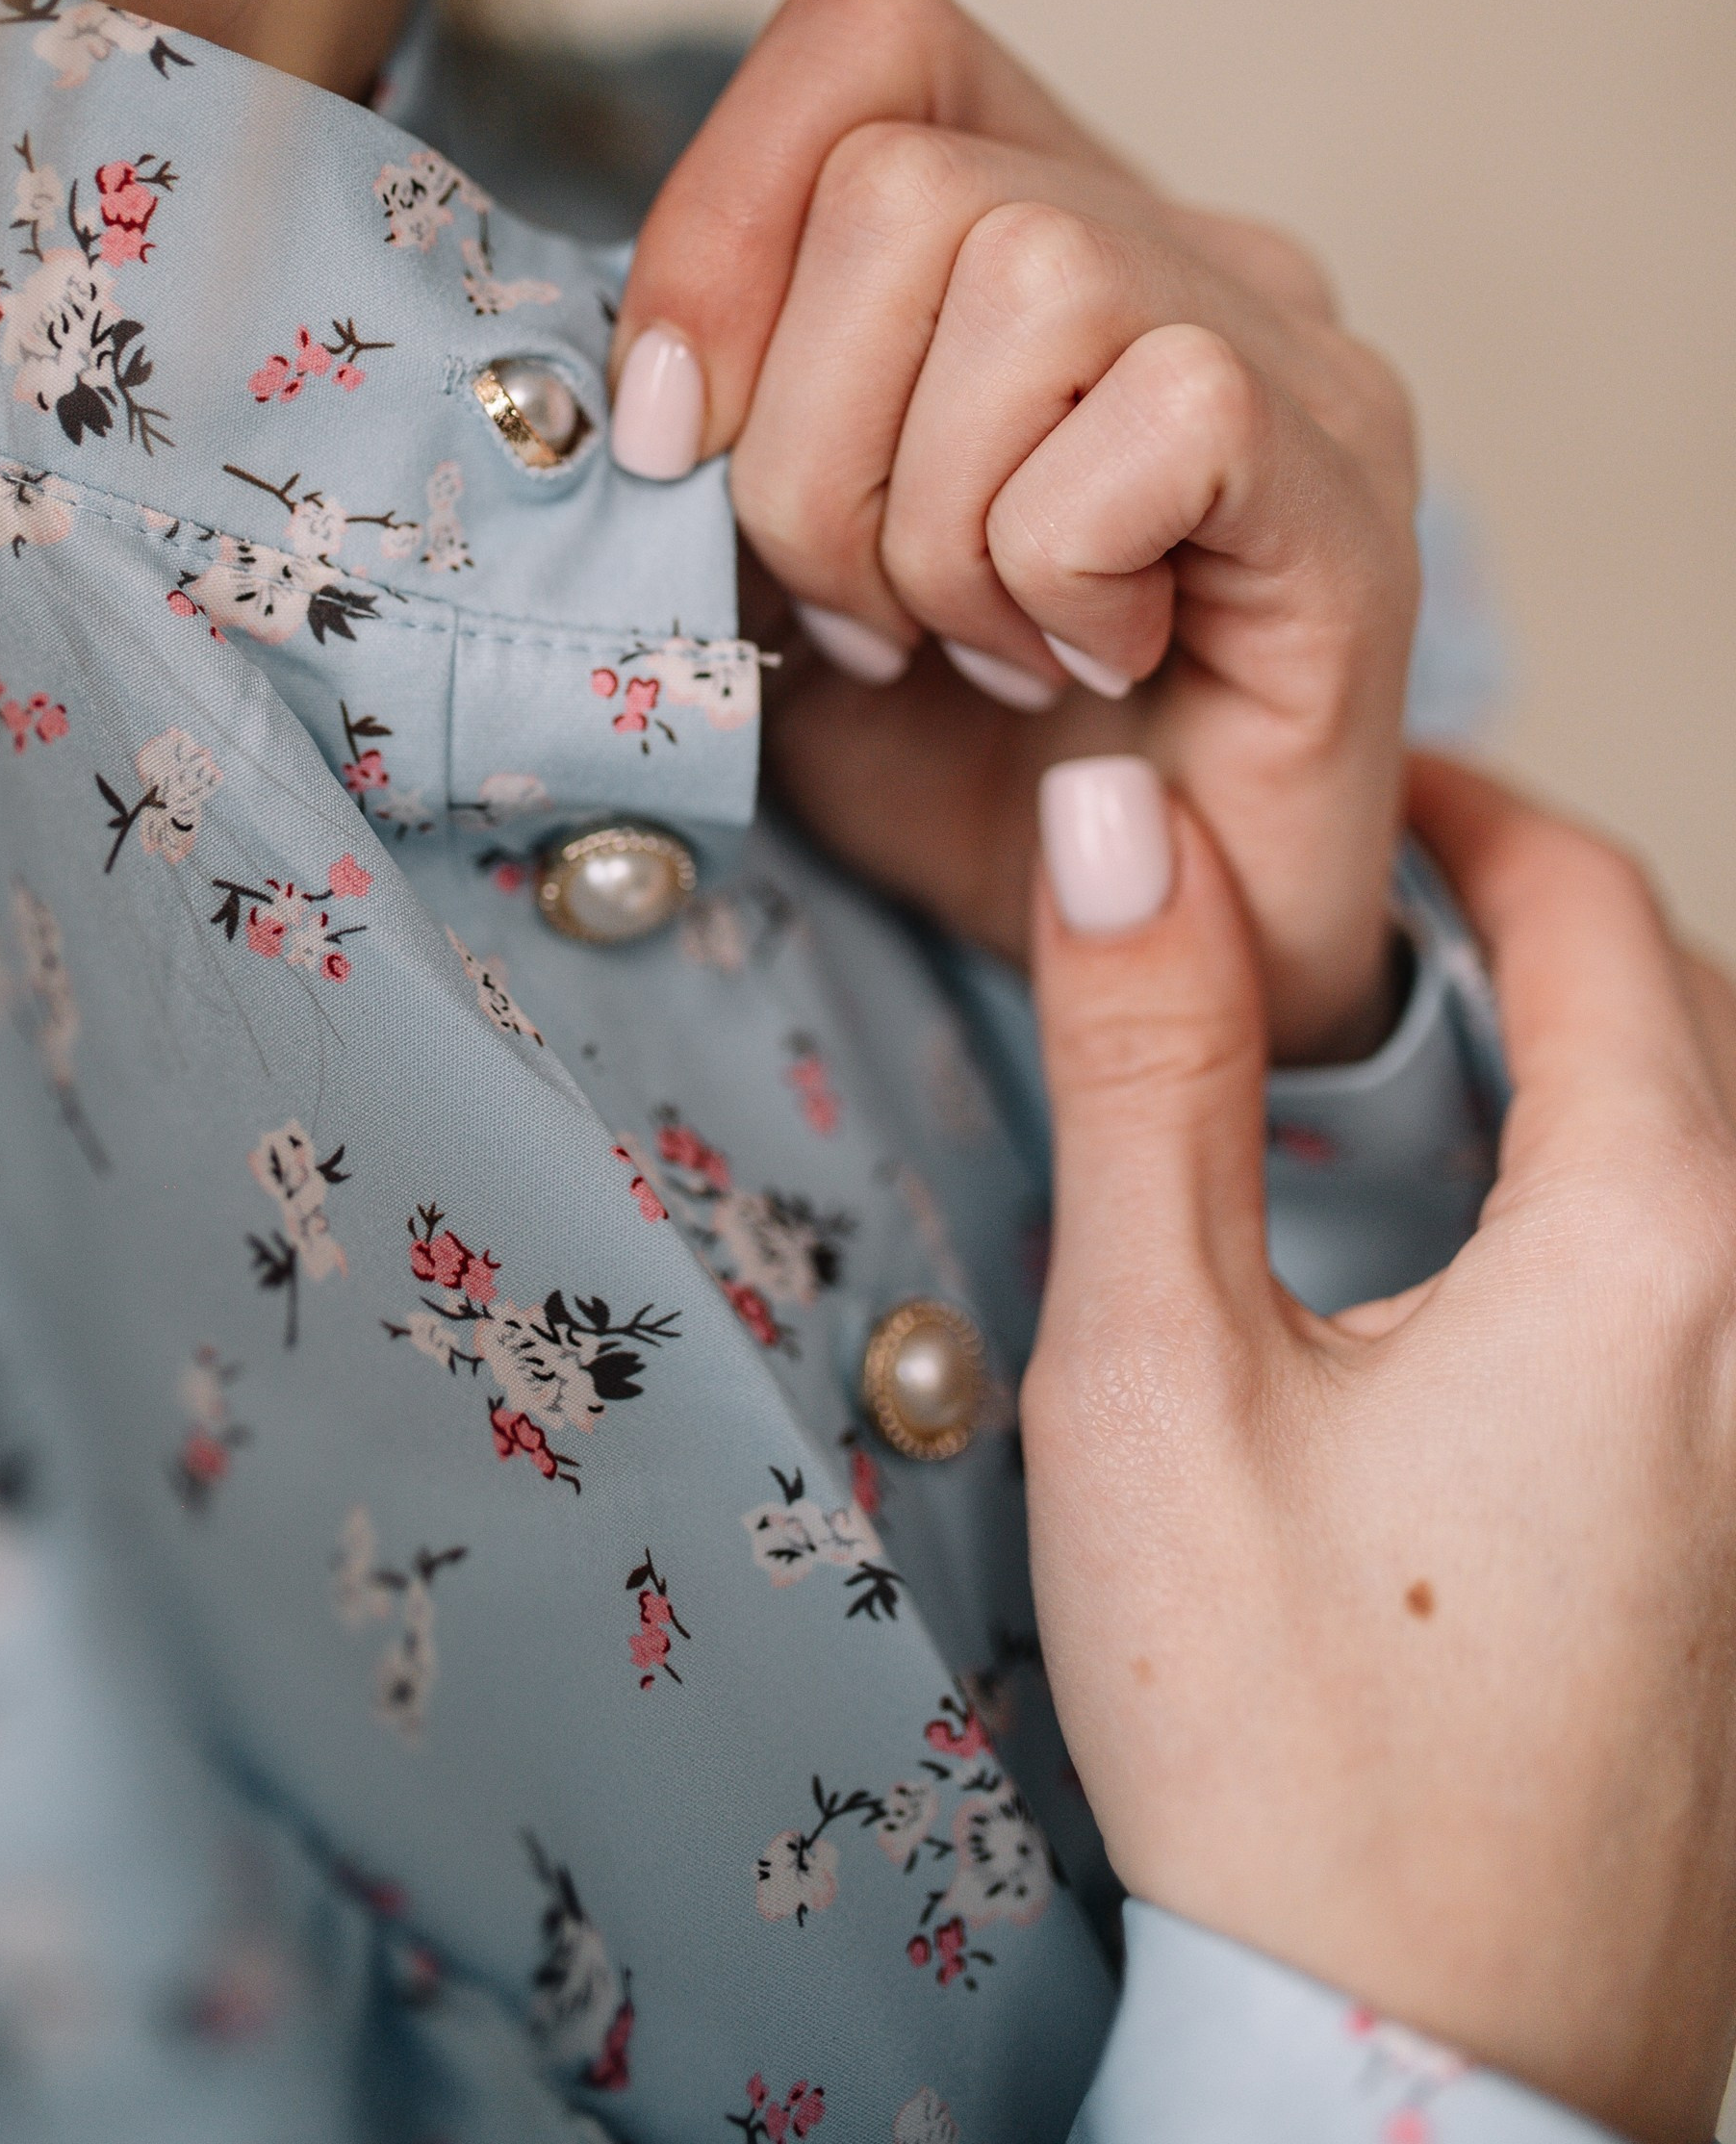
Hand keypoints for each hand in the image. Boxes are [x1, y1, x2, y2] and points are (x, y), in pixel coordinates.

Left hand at [612, 0, 1418, 1062]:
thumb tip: (619, 378)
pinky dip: (1055, 569)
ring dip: (929, 525)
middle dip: (806, 448)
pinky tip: (1082, 666)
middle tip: (863, 615)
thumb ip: (700, 444)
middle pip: (900, 182)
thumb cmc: (965, 766)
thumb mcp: (762, 579)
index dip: (721, 218)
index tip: (678, 437)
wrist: (1151, 969)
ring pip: (1024, 270)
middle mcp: (1177, 243)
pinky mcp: (1353, 487)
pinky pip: (1161, 413)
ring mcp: (1286, 352)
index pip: (867, 33)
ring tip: (975, 647)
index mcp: (1030, 214)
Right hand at [1021, 747, 1735, 2143]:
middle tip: (1388, 898)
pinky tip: (1533, 1263)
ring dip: (1620, 1056)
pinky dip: (1661, 1198)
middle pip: (1701, 1013)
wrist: (1417, 2076)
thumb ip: (1151, 1068)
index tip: (1356, 788)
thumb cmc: (1285, 1744)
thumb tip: (1126, 819)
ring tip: (1457, 1052)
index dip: (1469, 810)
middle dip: (1550, 916)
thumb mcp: (1161, 1376)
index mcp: (1654, 1249)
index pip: (1592, 914)